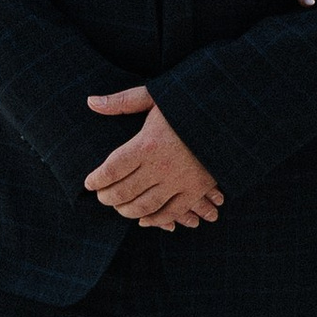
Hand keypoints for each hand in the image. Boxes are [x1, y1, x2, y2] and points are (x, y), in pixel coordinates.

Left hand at [84, 89, 225, 230]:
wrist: (227, 114)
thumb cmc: (186, 103)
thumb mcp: (155, 96)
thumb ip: (122, 102)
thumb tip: (90, 102)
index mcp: (147, 143)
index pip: (111, 169)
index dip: (96, 180)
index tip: (89, 183)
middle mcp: (161, 166)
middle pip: (123, 192)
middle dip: (107, 197)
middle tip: (101, 196)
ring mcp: (179, 181)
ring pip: (144, 207)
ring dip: (126, 211)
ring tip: (118, 207)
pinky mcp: (196, 189)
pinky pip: (171, 213)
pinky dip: (154, 220)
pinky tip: (143, 219)